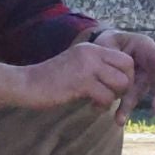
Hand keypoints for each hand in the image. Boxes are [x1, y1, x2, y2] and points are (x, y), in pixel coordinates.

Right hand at [21, 41, 135, 112]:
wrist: (26, 84)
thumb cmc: (50, 80)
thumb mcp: (76, 65)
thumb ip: (95, 67)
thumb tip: (119, 79)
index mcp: (91, 48)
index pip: (125, 58)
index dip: (126, 75)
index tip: (114, 87)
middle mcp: (91, 53)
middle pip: (128, 68)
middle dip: (124, 86)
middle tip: (110, 95)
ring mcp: (87, 66)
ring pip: (120, 83)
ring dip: (113, 97)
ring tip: (99, 102)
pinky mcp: (81, 82)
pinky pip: (107, 97)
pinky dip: (102, 106)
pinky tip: (91, 106)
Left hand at [93, 30, 154, 122]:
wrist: (103, 49)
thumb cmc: (107, 42)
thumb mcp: (107, 41)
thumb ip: (112, 51)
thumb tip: (115, 64)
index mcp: (144, 46)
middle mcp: (148, 63)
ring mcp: (143, 76)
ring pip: (141, 92)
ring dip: (131, 106)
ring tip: (121, 119)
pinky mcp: (134, 88)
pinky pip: (131, 98)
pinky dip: (125, 109)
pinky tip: (119, 119)